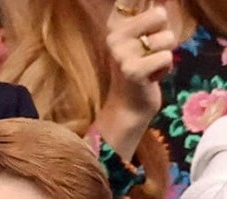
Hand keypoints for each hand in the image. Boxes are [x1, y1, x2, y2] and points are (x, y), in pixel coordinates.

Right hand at [98, 3, 176, 154]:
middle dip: (163, 34)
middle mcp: (113, 36)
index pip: (134, 1)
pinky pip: (167, 57)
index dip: (149, 11)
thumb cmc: (140, 69)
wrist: (129, 106)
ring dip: (165, 54)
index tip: (147, 19)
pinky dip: (165, 69)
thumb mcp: (141, 39)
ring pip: (167, 37)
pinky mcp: (132, 70)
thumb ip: (150, 19)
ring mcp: (121, 53)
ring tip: (150, 65)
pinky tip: (152, 77)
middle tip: (150, 52)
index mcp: (114, 25)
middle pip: (159, 14)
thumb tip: (162, 7)